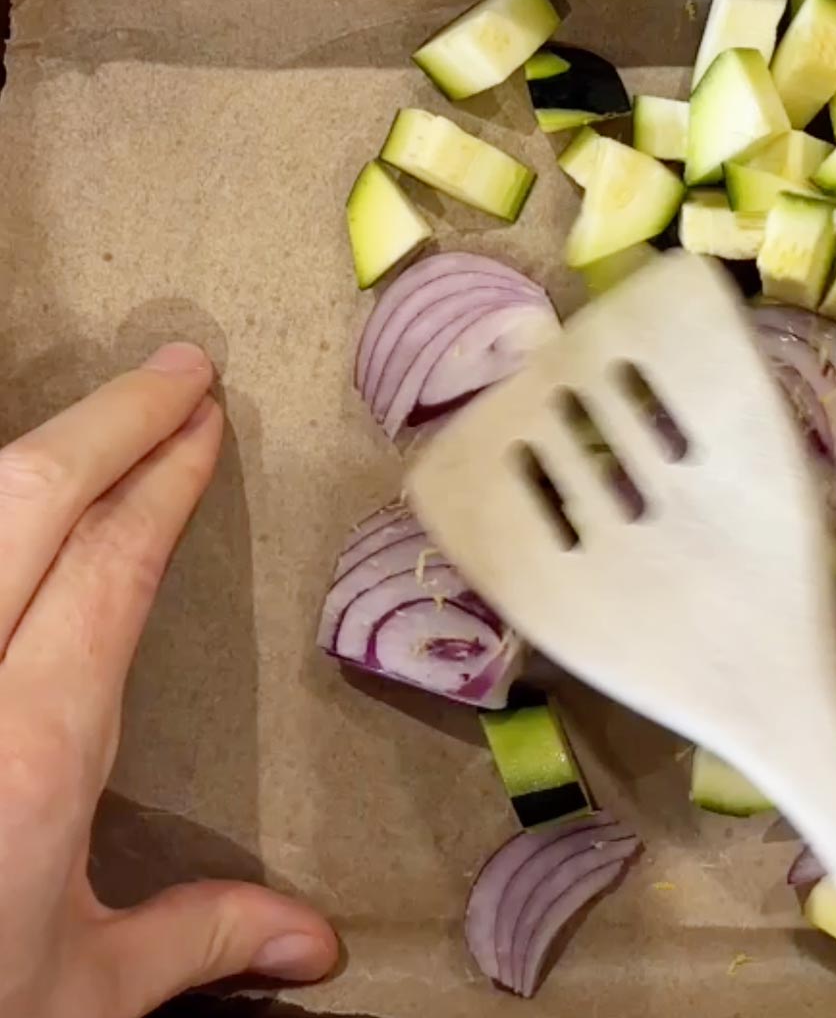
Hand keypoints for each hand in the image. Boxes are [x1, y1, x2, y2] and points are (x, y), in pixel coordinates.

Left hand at [0, 343, 337, 1017]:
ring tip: (92, 420)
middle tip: (175, 370)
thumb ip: (198, 939)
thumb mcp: (76, 995)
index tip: (202, 423)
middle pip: (26, 500)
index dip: (161, 479)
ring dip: (29, 452)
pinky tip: (4, 511)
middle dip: (110, 420)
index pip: (110, 565)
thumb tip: (315, 942)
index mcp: (33, 752)